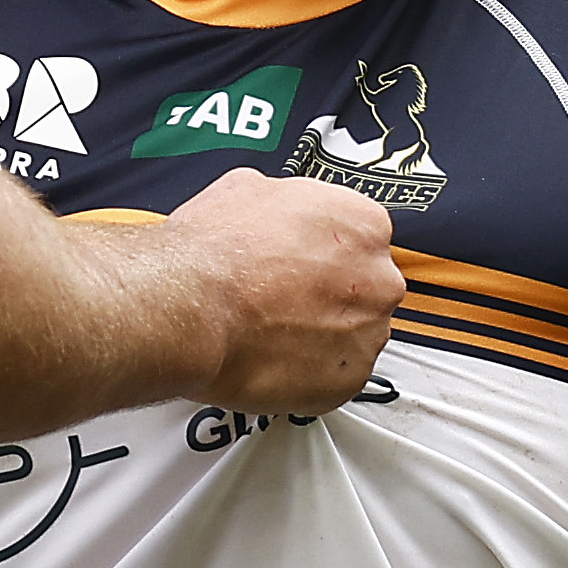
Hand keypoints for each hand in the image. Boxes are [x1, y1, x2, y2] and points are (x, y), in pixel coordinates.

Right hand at [135, 169, 397, 414]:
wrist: (189, 308)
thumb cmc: (214, 254)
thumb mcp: (248, 189)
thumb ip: (287, 202)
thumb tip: (277, 209)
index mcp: (363, 224)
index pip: (362, 240)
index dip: (325, 255)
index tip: (306, 266)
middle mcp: (378, 278)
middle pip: (366, 289)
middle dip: (330, 296)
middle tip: (286, 300)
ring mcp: (368, 332)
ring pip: (355, 335)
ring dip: (324, 336)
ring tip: (274, 332)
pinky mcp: (349, 379)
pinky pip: (338, 376)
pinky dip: (312, 373)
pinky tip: (276, 359)